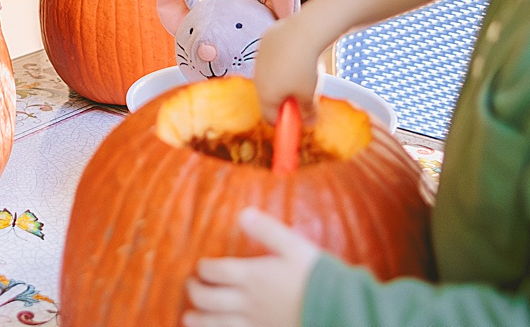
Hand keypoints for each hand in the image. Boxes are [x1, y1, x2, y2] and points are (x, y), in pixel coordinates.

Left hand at [183, 208, 318, 326]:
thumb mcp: (295, 246)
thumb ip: (268, 230)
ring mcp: (254, 323)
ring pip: (214, 324)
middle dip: (194, 290)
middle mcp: (248, 301)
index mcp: (253, 276)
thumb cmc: (317, 277)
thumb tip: (243, 213)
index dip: (203, 267)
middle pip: (207, 298)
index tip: (201, 266)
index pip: (214, 271)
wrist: (340, 310)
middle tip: (193, 285)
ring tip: (189, 316)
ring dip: (197, 319)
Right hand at [250, 13, 323, 122]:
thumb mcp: (309, 94)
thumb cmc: (304, 67)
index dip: (284, 122)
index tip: (297, 118)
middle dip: (284, 99)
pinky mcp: (262, 46)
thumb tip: (309, 123)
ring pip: (269, 78)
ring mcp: (258, 62)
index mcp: (266, 96)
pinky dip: (280, 62)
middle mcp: (257, 80)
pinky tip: (295, 56)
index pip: (269, 118)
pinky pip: (270, 61)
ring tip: (301, 72)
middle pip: (268, 97)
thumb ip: (308, 111)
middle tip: (303, 95)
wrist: (301, 33)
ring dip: (282, 80)